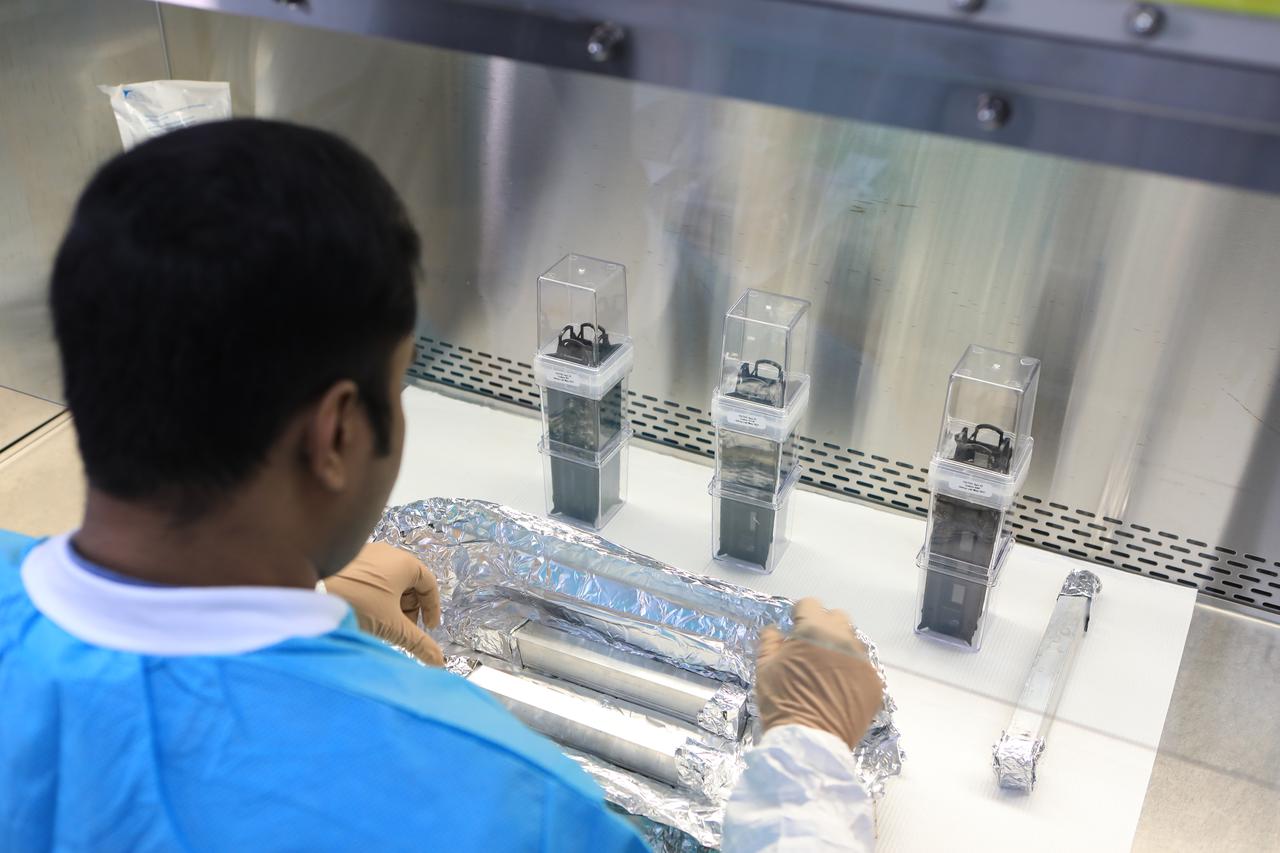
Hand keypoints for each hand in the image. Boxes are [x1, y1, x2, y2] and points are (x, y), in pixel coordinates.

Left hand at [324, 542, 442, 665]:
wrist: (310, 593)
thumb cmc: (359, 604)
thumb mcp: (391, 627)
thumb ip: (419, 643)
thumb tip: (439, 662)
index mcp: (405, 562)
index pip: (429, 584)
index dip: (432, 608)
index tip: (429, 628)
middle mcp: (388, 553)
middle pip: (409, 583)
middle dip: (410, 609)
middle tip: (403, 630)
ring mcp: (366, 554)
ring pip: (389, 581)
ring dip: (392, 605)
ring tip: (381, 625)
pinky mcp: (348, 561)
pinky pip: (372, 578)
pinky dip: (376, 597)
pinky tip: (363, 613)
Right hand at [755, 598, 882, 749]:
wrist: (810, 741)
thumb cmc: (783, 701)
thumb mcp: (765, 668)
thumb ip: (770, 641)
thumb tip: (775, 630)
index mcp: (814, 630)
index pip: (810, 604)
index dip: (799, 614)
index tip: (794, 627)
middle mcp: (843, 639)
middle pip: (837, 617)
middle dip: (823, 625)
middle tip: (810, 646)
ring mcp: (862, 661)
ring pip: (852, 641)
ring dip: (839, 647)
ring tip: (825, 669)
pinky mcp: (874, 683)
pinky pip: (863, 666)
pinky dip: (851, 671)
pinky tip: (838, 688)